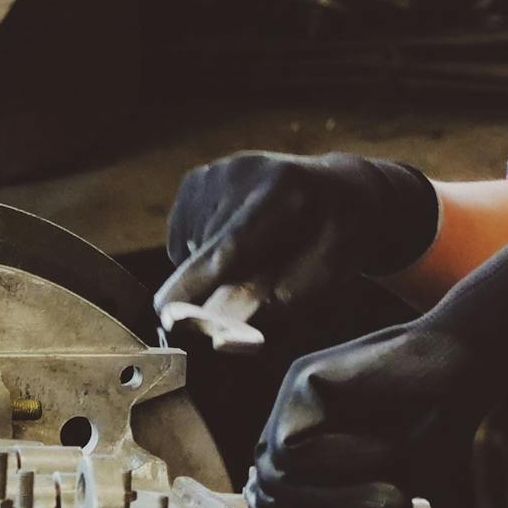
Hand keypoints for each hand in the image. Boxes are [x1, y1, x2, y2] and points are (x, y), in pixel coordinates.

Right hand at [153, 153, 439, 335]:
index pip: (230, 247)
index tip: (166, 314)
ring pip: (189, 248)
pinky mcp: (198, 177)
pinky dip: (203, 250)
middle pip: (204, 251)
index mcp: (286, 191)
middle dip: (213, 285)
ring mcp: (217, 171)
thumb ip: (275, 304)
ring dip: (211, 267)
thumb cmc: (338, 241)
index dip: (195, 283)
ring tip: (257, 253)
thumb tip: (220, 336)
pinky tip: (239, 240)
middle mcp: (244, 171)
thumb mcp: (326, 275)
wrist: (342, 190)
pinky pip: (183, 235)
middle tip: (260, 282)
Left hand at [247, 235, 507, 507]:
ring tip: (394, 496)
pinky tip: (383, 447)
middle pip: (269, 494)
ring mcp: (294, 401)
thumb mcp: (384, 486)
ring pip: (277, 476)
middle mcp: (294, 425)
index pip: (271, 505)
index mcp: (309, 453)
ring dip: (339, 496)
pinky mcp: (302, 380)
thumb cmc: (433, 426)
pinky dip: (339, 462)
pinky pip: (290, 447)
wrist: (465, 367)